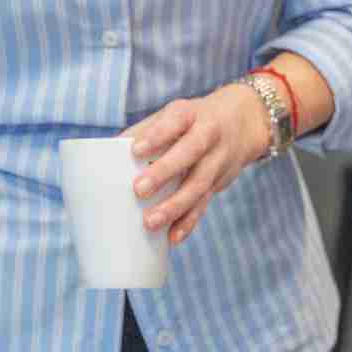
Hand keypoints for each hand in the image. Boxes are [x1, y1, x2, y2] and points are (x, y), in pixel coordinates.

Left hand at [125, 84, 269, 246]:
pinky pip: (204, 204)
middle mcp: (208, 136)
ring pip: (198, 184)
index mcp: (191, 114)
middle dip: (164, 172)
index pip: (176, 121)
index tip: (136, 150)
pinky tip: (173, 237)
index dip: (157, 135)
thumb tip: (106, 152)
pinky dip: (189, 222)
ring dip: (175, 206)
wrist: (244, 122)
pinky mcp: (219, 183)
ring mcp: (217, 161)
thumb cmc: (194, 120)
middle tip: (139, 190)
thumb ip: (144, 130)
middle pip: (189, 154)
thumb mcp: (175, 114)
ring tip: (151, 222)